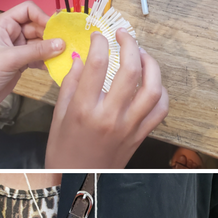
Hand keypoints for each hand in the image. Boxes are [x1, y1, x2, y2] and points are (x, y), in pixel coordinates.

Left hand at [0, 1, 62, 106]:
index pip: (28, 10)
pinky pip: (38, 55)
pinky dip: (46, 60)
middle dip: (50, 35)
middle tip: (65, 45)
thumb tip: (60, 43)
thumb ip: (37, 50)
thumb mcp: (11, 59)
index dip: (42, 17)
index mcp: (3, 25)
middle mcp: (10, 33)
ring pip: (39, 42)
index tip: (55, 29)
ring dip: (51, 49)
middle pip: (37, 26)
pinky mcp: (20, 61)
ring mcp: (16, 47)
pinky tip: (53, 65)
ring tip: (62, 55)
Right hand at [45, 29, 167, 167]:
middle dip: (129, 44)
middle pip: (130, 70)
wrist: (78, 181)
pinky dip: (160, 91)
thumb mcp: (57, 118)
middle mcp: (109, 116)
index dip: (100, 43)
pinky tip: (151, 82)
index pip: (97, 64)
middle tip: (123, 36)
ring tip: (141, 54)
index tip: (98, 37)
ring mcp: (129, 126)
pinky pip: (160, 108)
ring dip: (150, 64)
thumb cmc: (63, 152)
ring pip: (152, 87)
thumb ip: (69, 86)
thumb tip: (79, 60)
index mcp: (83, 110)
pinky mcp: (140, 135)